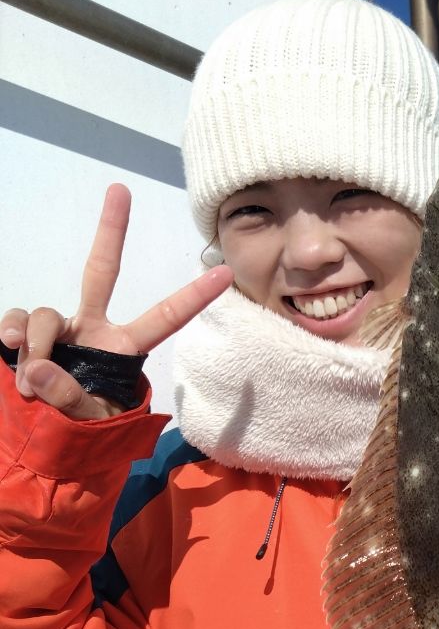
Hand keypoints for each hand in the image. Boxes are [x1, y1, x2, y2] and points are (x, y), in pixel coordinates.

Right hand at [0, 184, 232, 419]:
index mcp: (124, 348)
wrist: (45, 438)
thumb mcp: (88, 422)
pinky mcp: (26, 333)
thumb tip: (39, 367)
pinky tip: (11, 352)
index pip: (165, 317)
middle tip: (120, 190)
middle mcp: (93, 328)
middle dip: (111, 230)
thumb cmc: (81, 429)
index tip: (226, 274)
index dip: (193, 296)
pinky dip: (12, 335)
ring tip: (32, 385)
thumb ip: (69, 398)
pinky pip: (17, 321)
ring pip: (45, 315)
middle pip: (102, 270)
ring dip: (36, 347)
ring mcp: (59, 328)